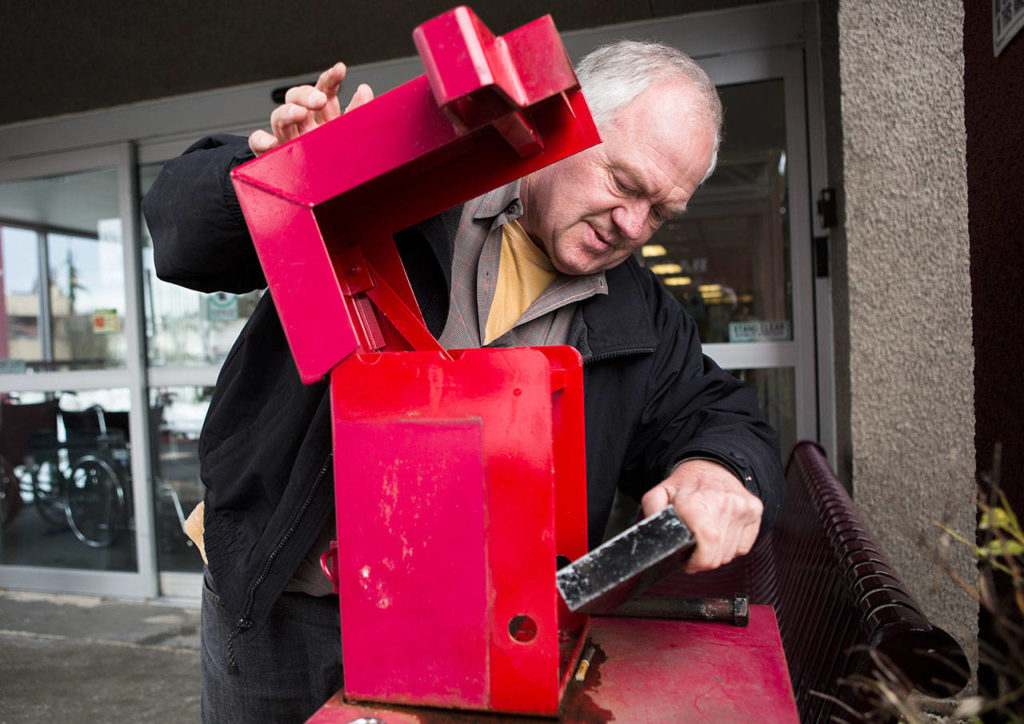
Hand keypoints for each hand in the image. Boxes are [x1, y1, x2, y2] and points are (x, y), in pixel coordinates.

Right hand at [248, 61, 374, 155]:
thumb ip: (360, 113)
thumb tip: (363, 89)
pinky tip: (272, 142)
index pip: (324, 91)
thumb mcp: (354, 136)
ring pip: (279, 117)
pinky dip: (261, 140)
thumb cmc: (343, 166)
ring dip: (288, 112)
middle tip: (319, 101)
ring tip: (300, 114)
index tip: (340, 70)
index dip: (330, 79)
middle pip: (297, 98)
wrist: (332, 198)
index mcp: (324, 119)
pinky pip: (259, 144)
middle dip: (306, 94)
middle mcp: (305, 126)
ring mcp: (288, 140)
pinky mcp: (275, 157)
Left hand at [641, 459, 762, 573]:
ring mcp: (743, 508)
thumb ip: (653, 512)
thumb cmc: (686, 484)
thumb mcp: (660, 493)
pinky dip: (731, 547)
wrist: (713, 465)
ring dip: (716, 554)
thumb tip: (653, 533)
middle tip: (692, 551)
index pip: (707, 543)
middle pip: (718, 556)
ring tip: (705, 538)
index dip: (696, 561)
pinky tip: (721, 533)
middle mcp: (725, 504)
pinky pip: (743, 548)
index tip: (687, 561)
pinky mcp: (755, 511)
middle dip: (702, 561)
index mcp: (698, 502)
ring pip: (730, 554)